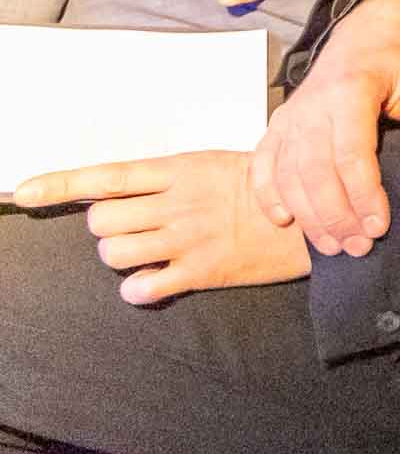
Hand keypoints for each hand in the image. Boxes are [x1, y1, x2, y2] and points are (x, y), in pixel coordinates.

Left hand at [13, 153, 308, 304]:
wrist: (316, 218)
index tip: (22, 192)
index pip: (105, 176)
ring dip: (121, 257)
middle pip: (101, 221)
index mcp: (180, 169)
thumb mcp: (218, 164)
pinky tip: (154, 282)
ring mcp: (188, 238)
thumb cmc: (268, 189)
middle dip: (106, 229)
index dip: (58, 184)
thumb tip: (118, 190)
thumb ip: (169, 177)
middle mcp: (177, 203)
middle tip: (133, 229)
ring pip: (115, 254)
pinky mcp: (202, 271)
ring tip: (147, 254)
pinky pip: (142, 288)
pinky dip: (138, 289)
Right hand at [255, 0, 399, 256]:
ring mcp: (290, 116)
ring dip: (307, 216)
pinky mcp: (278, 124)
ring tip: (332, 246)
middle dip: (335, 216)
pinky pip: (262, 163)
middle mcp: (312, 107)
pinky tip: (284, 221)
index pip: (351, 154)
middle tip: (358, 247)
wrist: (363, 31)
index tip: (378, 226)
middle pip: (315, 173)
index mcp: (350, 92)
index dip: (363, 194)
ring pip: (288, 175)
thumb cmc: (398, 60)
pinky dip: (267, 194)